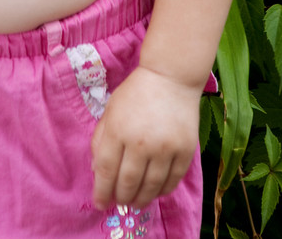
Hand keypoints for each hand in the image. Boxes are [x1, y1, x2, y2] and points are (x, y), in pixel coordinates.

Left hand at [90, 67, 200, 210]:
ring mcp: (165, 148)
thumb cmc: (136, 93)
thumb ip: (100, 140)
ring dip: (141, 199)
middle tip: (120, 203)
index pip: (106, 170)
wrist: (171, 78)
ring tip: (136, 203)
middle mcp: (141, 142)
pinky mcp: (184, 151)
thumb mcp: (111, 110)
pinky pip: (172, 181)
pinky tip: (155, 191)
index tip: (99, 203)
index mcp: (118, 130)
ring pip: (151, 187)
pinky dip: (162, 191)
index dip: (101, 191)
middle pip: (128, 183)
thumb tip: (97, 172)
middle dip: (121, 198)